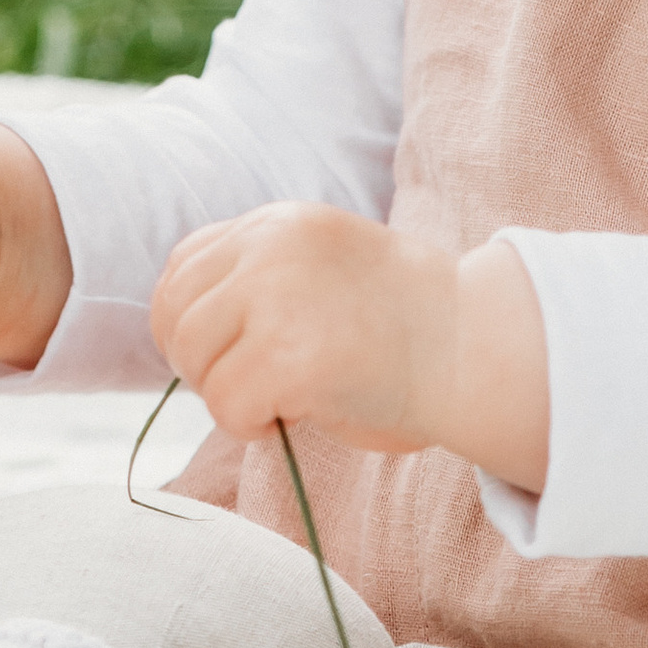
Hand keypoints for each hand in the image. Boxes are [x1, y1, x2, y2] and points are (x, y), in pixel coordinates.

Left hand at [151, 206, 548, 490]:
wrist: (472, 349)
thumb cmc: (403, 327)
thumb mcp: (320, 272)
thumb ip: (259, 282)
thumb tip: (185, 336)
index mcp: (279, 222)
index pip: (182, 267)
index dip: (190, 322)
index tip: (227, 354)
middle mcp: (271, 247)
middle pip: (175, 313)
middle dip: (200, 362)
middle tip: (249, 386)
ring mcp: (277, 297)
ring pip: (193, 358)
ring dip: (224, 393)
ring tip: (275, 400)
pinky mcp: (286, 356)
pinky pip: (224, 404)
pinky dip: (247, 424)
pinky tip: (288, 416)